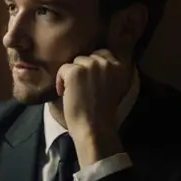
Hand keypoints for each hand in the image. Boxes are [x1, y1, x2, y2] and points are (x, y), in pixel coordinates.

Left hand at [55, 49, 130, 165]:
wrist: (94, 128)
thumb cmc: (102, 113)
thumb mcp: (115, 88)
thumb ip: (109, 73)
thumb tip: (95, 61)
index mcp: (120, 67)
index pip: (102, 53)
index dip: (91, 67)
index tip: (89, 82)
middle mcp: (107, 63)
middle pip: (86, 57)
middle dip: (81, 71)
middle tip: (81, 90)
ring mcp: (91, 65)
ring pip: (74, 62)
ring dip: (71, 76)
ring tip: (75, 93)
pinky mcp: (76, 71)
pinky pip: (63, 69)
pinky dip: (60, 82)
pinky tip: (66, 94)